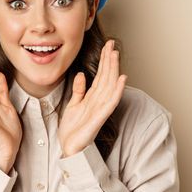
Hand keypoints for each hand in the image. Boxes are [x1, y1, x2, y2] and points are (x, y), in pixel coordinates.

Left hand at [58, 39, 127, 156]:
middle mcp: (99, 101)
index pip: (101, 75)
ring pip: (110, 85)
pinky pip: (110, 102)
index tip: (106, 46)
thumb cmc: (73, 129)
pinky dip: (117, 90)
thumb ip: (79, 90)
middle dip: (109, 60)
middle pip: (106, 77)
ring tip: (116, 54)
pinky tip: (122, 78)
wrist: (69, 148)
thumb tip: (82, 74)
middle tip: (112, 44)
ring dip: (113, 69)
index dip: (104, 61)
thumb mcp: (73, 105)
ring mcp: (100, 109)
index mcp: (92, 97)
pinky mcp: (99, 117)